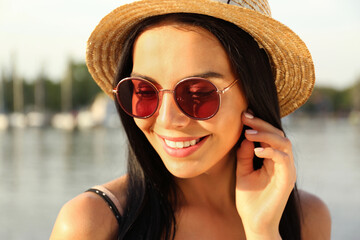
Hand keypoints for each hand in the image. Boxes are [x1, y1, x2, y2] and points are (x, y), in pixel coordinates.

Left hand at [235, 112, 295, 239]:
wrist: (255, 222)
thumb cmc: (249, 198)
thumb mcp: (243, 172)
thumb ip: (245, 154)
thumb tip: (245, 136)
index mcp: (272, 159)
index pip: (269, 135)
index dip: (258, 124)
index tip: (243, 115)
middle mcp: (282, 162)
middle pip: (277, 134)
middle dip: (261, 124)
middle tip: (245, 116)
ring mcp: (286, 170)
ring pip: (283, 142)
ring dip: (265, 134)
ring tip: (248, 133)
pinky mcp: (287, 179)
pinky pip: (284, 159)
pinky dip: (271, 151)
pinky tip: (256, 151)